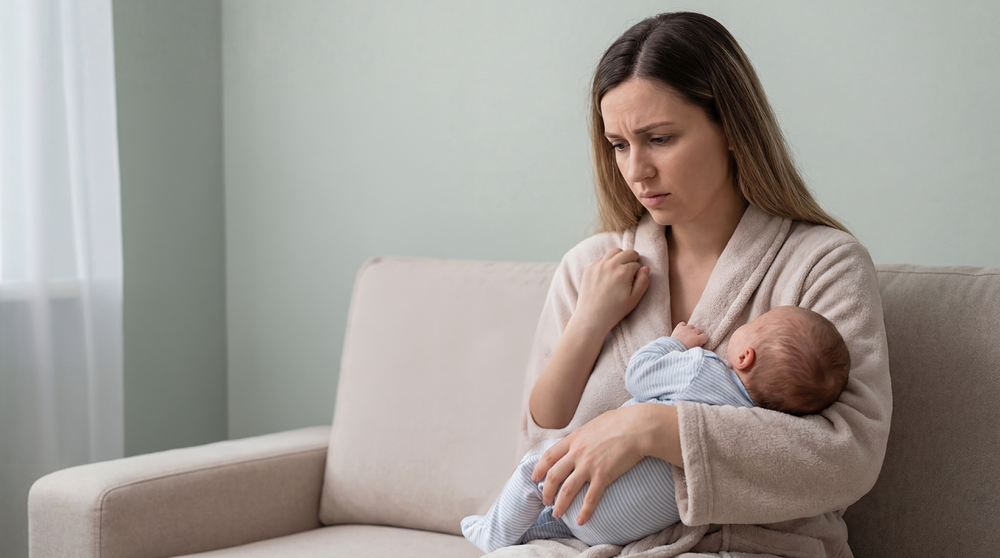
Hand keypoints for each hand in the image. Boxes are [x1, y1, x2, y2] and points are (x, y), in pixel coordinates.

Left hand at [530, 403, 679, 525]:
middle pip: (554, 475)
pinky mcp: (603, 475)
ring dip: (560, 504)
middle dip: (546, 491)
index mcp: (574, 439)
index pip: (549, 456)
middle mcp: (577, 453)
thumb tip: (583, 440)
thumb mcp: (594, 425)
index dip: (540, 469)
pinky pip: (591, 498)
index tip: (535, 478)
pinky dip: (584, 511)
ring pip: (567, 490)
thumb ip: (584, 436)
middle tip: (545, 501)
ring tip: (557, 514)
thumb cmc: (620, 422)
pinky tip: (581, 521)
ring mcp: (589, 465)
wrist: (637, 427)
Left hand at [572, 249, 649, 336]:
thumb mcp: (635, 299)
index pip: (637, 264)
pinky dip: (608, 262)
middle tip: (631, 271)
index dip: (638, 273)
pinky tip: (609, 275)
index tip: (634, 282)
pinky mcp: (589, 269)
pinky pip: (602, 258)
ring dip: (620, 257)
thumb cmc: (615, 310)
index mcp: (623, 272)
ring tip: (621, 270)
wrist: (592, 317)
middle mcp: (610, 265)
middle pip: (627, 252)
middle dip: (633, 259)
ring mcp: (598, 266)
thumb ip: (644, 281)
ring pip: (614, 252)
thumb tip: (645, 268)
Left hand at [670, 321, 707, 349]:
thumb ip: (699, 347)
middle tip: (692, 340)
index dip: (702, 339)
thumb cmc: (683, 352)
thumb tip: (701, 346)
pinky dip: (683, 326)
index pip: (705, 336)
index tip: (699, 342)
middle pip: (699, 330)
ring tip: (686, 336)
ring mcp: (686, 328)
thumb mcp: (693, 351)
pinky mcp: (679, 327)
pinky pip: (683, 323)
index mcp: (697, 339)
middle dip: (697, 334)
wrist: (672, 349)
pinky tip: (681, 331)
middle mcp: (693, 332)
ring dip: (690, 330)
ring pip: (692, 326)